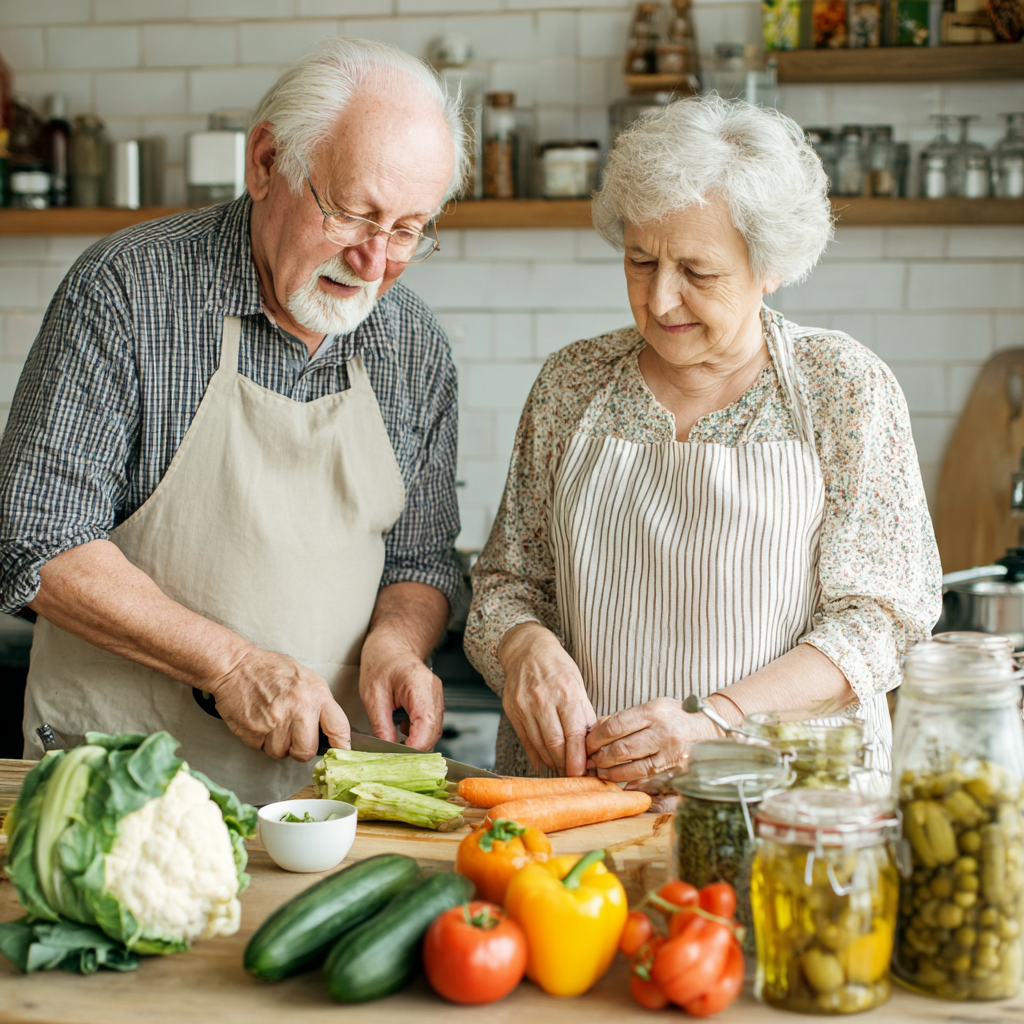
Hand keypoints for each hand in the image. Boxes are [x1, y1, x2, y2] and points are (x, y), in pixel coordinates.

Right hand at [206, 646, 349, 761]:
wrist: (235, 665)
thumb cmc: (270, 669)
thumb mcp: (305, 678)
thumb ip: (318, 703)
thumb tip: (328, 729)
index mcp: (316, 695)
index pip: (339, 728)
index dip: (341, 746)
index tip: (341, 753)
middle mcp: (299, 709)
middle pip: (306, 750)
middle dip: (299, 749)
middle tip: (291, 736)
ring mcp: (275, 721)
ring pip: (281, 753)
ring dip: (276, 743)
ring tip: (271, 721)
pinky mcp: (253, 731)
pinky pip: (261, 749)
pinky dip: (259, 740)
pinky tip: (259, 721)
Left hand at [359, 634, 444, 749]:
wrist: (391, 645)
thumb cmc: (381, 661)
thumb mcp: (372, 694)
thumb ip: (380, 723)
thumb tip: (385, 748)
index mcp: (419, 685)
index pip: (426, 724)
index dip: (415, 746)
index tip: (399, 758)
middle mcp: (433, 691)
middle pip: (433, 730)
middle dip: (416, 748)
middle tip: (395, 757)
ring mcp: (436, 696)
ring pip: (434, 729)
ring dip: (417, 741)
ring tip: (396, 743)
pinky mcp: (433, 700)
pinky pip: (431, 723)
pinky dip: (418, 732)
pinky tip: (402, 730)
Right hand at [498, 622, 596, 775]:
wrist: (527, 649)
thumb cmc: (557, 667)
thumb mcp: (578, 685)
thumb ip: (584, 715)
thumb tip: (592, 746)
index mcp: (566, 691)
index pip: (574, 733)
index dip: (578, 758)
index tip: (582, 774)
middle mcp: (543, 698)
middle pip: (555, 743)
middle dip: (565, 765)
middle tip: (573, 778)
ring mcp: (524, 704)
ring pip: (539, 744)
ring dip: (551, 763)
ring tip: (561, 773)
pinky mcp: (511, 709)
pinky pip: (525, 739)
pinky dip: (536, 755)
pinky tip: (544, 764)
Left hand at [585, 697, 719, 781]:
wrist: (710, 727)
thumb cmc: (676, 716)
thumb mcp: (652, 707)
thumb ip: (626, 718)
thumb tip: (598, 728)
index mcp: (653, 711)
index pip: (615, 726)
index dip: (596, 738)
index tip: (587, 743)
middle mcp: (662, 732)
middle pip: (621, 749)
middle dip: (600, 757)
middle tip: (590, 760)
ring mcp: (671, 752)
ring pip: (633, 767)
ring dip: (612, 772)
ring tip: (601, 771)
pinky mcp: (677, 769)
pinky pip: (649, 779)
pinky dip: (631, 781)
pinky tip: (621, 782)